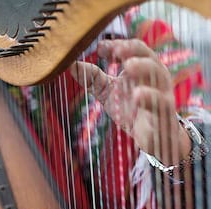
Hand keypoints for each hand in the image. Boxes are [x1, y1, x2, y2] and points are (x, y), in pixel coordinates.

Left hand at [70, 39, 190, 164]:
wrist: (152, 137)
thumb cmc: (131, 110)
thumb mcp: (109, 93)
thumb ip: (93, 79)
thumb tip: (70, 65)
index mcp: (141, 68)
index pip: (133, 49)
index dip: (117, 45)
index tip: (100, 48)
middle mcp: (154, 77)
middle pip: (147, 56)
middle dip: (132, 50)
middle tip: (116, 50)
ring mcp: (161, 94)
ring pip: (157, 75)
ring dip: (143, 68)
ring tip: (127, 66)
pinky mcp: (163, 114)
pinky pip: (160, 103)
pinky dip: (149, 98)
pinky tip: (137, 96)